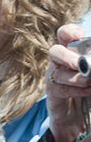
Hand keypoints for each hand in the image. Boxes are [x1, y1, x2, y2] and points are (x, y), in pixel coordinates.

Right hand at [47, 24, 90, 141]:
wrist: (76, 110)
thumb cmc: (87, 83)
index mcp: (70, 50)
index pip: (64, 34)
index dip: (69, 32)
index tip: (79, 35)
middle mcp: (58, 62)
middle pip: (54, 52)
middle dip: (67, 57)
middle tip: (80, 63)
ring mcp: (53, 77)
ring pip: (58, 75)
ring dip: (76, 77)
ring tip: (89, 81)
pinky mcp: (54, 93)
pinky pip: (62, 90)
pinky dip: (77, 90)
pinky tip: (89, 90)